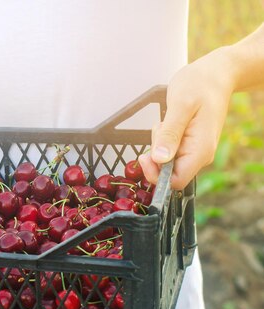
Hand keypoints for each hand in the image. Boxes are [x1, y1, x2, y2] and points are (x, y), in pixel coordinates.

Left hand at [138, 49, 234, 189]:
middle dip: (155, 155)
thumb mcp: (180, 106)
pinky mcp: (188, 144)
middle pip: (167, 172)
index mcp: (200, 151)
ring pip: (166, 161)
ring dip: (158, 144)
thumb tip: (160, 160)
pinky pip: (168, 150)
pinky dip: (162, 139)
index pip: (175, 182)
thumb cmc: (200, 85)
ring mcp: (194, 150)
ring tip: (167, 121)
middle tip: (160, 127)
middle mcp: (199, 155)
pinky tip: (168, 123)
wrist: (216, 74)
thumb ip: (170, 134)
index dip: (156, 175)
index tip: (145, 156)